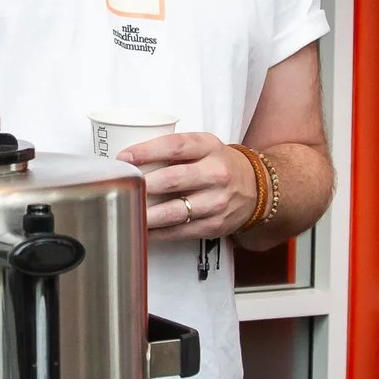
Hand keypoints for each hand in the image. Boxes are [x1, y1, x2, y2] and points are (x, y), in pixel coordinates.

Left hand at [123, 131, 254, 240]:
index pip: (175, 146)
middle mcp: (216, 173)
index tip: (123, 157)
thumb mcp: (204, 147)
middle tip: (121, 187)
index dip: (146, 151)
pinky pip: (179, 231)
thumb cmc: (220, 165)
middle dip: (142, 185)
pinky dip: (157, 232)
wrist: (257, 189)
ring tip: (126, 212)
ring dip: (146, 214)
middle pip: (172, 180)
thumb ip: (175, 151)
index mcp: (209, 147)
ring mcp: (216, 202)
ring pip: (174, 211)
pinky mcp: (214, 225)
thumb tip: (131, 160)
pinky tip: (141, 228)